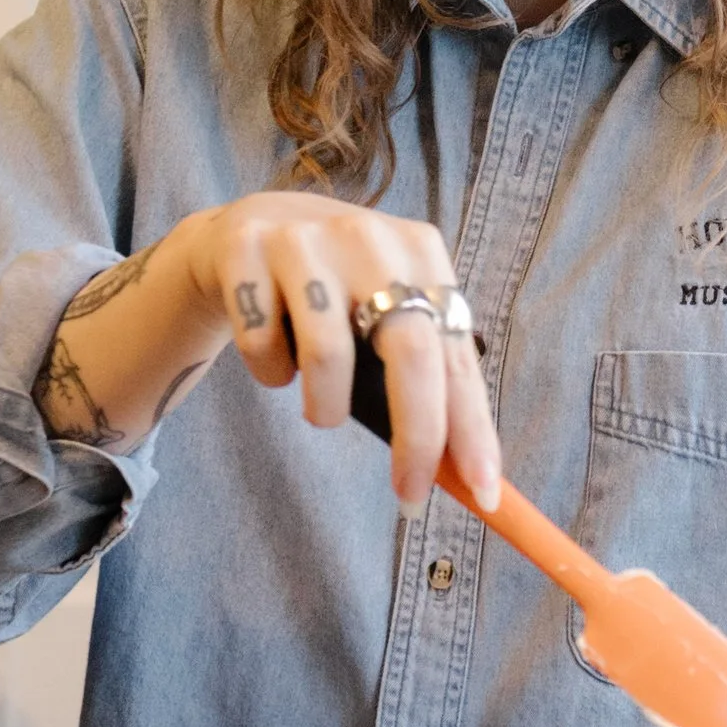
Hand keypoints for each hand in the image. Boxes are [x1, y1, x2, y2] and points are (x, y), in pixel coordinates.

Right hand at [36, 192, 501, 516]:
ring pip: (326, 355)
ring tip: (318, 406)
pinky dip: (270, 370)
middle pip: (410, 353)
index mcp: (421, 252)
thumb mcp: (386, 313)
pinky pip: (261, 344)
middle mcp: (369, 237)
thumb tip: (467, 473)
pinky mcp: (244, 248)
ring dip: (324, 406)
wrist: (247, 231)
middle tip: (409, 494)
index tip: (482, 494)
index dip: (472, 430)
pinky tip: (272, 351)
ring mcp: (304, 238)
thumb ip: (427, 378)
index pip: (457, 357)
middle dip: (417, 438)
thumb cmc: (335, 291)